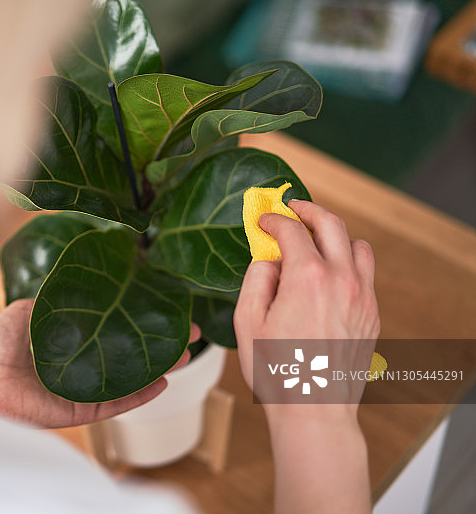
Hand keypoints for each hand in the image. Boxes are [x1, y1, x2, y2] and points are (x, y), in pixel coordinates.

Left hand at [0, 299, 198, 428]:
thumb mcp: (28, 309)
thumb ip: (57, 298)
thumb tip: (87, 280)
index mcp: (74, 341)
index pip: (115, 329)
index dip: (141, 318)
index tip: (167, 306)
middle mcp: (84, 365)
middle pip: (132, 355)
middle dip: (162, 344)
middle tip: (190, 332)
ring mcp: (84, 390)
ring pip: (131, 380)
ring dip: (159, 369)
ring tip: (186, 355)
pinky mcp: (80, 412)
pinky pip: (115, 405)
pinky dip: (140, 396)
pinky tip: (162, 383)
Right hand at [233, 200, 378, 513]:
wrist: (314, 409)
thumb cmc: (277, 371)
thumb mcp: (247, 321)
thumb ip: (256, 279)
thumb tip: (268, 260)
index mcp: (308, 278)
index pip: (292, 230)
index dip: (273, 219)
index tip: (262, 220)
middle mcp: (341, 280)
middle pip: (331, 224)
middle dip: (308, 210)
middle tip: (292, 209)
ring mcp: (362, 297)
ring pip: (357, 245)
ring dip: (334, 236)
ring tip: (314, 243)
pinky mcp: (372, 314)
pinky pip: (365, 274)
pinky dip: (347, 264)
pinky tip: (327, 277)